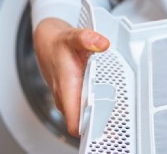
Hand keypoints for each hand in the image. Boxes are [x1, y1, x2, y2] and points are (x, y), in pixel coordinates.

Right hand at [32, 17, 109, 136]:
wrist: (46, 42)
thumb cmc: (58, 44)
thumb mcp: (73, 37)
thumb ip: (88, 39)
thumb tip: (102, 43)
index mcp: (67, 89)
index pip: (75, 124)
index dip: (90, 130)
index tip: (107, 127)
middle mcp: (66, 98)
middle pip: (83, 123)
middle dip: (99, 124)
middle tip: (120, 120)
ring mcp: (68, 98)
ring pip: (83, 116)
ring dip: (97, 116)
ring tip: (117, 111)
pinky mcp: (70, 96)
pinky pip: (83, 108)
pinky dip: (94, 108)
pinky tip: (107, 102)